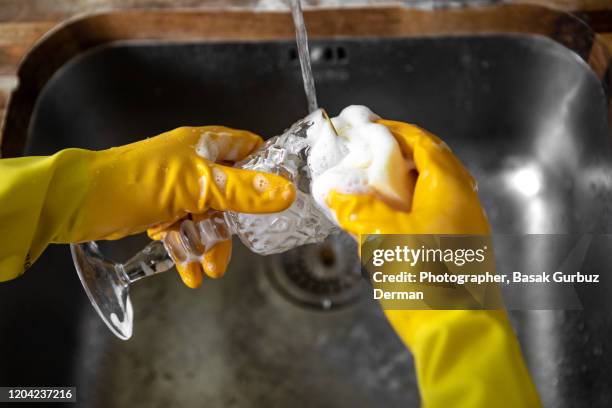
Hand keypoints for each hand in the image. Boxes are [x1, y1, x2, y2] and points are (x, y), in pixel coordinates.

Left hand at [58, 126, 294, 286]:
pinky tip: (189, 272)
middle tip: (236, 247)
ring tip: (209, 269)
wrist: (82, 203)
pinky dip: (188, 250)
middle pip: (230, 192)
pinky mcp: (161, 210)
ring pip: (208, 217)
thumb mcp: (199, 186)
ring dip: (210, 244)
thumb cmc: (139, 182)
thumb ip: (244, 191)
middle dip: (233, 224)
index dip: (266, 168)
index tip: (280, 194)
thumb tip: (287, 193)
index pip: (248, 148)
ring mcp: (177, 188)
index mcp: (205, 145)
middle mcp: (193, 164)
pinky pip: (185, 230)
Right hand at [324, 119, 540, 406]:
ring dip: (405, 181)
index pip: (423, 142)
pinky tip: (388, 217)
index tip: (369, 128)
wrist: (457, 332)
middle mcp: (463, 200)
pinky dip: (410, 205)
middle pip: (432, 162)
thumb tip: (333, 190)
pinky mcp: (460, 247)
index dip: (395, 130)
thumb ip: (356, 207)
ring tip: (373, 184)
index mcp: (449, 187)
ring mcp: (465, 225)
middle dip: (400, 154)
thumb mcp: (382, 236)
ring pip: (433, 189)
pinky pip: (433, 212)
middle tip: (368, 154)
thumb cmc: (423, 277)